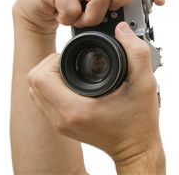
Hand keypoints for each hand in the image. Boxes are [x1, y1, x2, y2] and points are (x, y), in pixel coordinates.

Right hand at [12, 0, 163, 32]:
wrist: (38, 8)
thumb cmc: (71, 8)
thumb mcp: (96, 8)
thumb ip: (114, 9)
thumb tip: (133, 26)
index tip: (159, 1)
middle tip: (107, 11)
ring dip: (93, 17)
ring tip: (83, 20)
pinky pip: (72, 6)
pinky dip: (72, 20)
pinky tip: (66, 19)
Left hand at [27, 22, 164, 172]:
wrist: (135, 147)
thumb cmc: (139, 122)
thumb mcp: (145, 83)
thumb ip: (136, 52)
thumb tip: (122, 30)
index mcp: (75, 109)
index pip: (40, 77)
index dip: (53, 59)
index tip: (72, 56)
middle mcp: (62, 118)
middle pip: (33, 82)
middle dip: (49, 64)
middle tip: (71, 60)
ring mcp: (59, 123)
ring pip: (35, 91)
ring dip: (48, 75)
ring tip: (70, 70)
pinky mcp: (61, 124)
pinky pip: (43, 100)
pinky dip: (51, 87)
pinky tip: (71, 83)